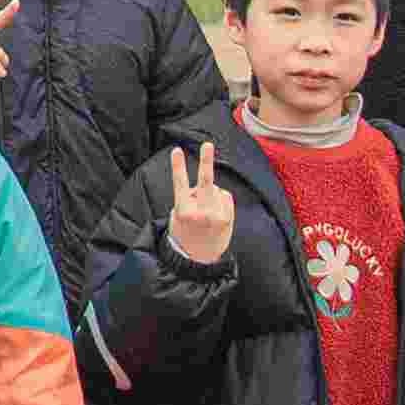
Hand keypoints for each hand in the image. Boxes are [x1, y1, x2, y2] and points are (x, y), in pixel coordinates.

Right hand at [162, 143, 233, 266]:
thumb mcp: (176, 217)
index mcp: (184, 211)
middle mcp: (202, 213)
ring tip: (206, 212)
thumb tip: (202, 188)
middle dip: (206, 161)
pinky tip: (215, 213)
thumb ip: (188, 199)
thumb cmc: (184, 234)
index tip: (176, 150)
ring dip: (211, 194)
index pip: (180, 184)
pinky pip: (225, 197)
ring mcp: (217, 215)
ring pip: (216, 189)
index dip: (178, 166)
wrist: (198, 260)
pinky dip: (220, 200)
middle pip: (206, 182)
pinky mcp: (228, 218)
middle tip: (207, 144)